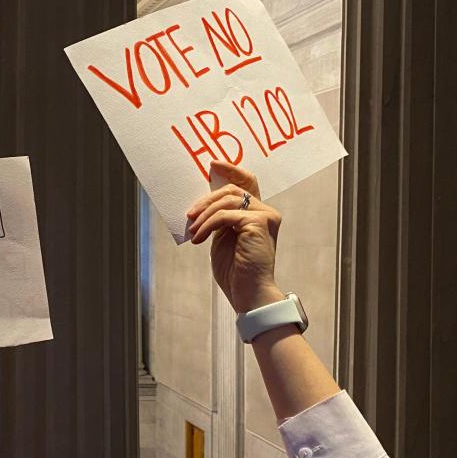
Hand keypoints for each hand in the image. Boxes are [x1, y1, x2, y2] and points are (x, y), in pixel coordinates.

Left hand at [186, 161, 283, 313]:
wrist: (249, 293)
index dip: (232, 169)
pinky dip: (208, 225)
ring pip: (226, 201)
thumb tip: (201, 206)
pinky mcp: (258, 223)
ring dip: (204, 215)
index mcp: (259, 214)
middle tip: (189, 215)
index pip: (248, 183)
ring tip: (194, 231)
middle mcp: (266, 212)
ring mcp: (265, 216)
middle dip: (206, 199)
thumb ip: (220, 220)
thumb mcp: (223, 239)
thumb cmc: (236, 271)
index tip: (213, 164)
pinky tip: (199, 239)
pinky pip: (225, 215)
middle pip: (232, 190)